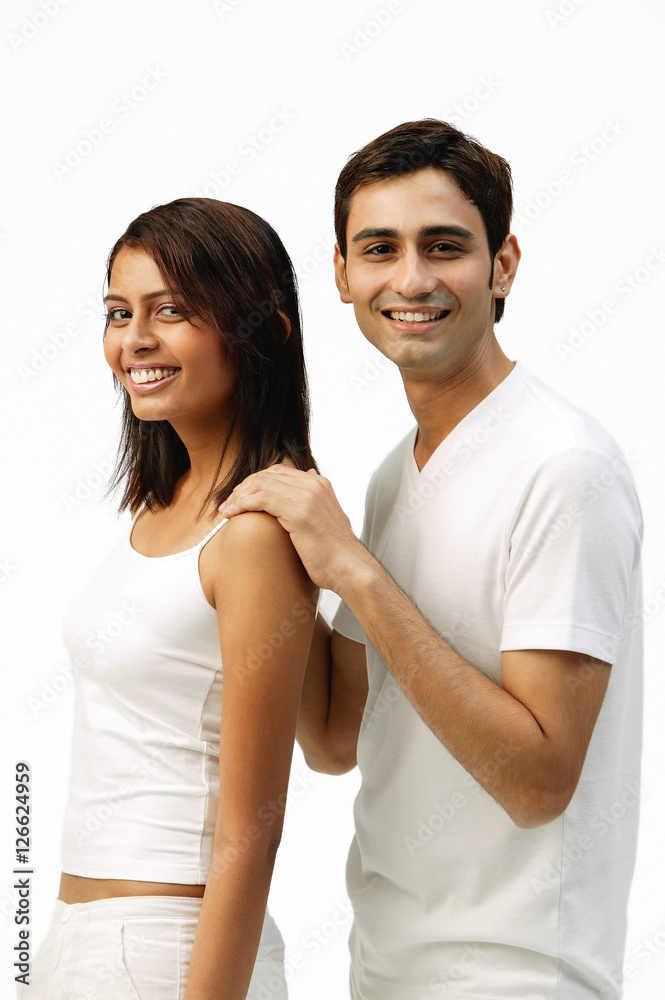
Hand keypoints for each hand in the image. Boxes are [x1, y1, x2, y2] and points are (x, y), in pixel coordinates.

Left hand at [219, 467, 365, 592]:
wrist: (350, 569)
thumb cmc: (335, 552)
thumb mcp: (326, 520)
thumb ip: (315, 502)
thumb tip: (307, 482)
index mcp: (320, 484)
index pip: (278, 472)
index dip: (254, 482)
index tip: (239, 497)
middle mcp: (314, 485)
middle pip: (267, 475)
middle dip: (243, 488)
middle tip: (229, 504)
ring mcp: (307, 496)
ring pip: (261, 485)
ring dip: (238, 497)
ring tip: (226, 511)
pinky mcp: (299, 512)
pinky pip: (261, 499)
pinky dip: (242, 504)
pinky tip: (233, 514)